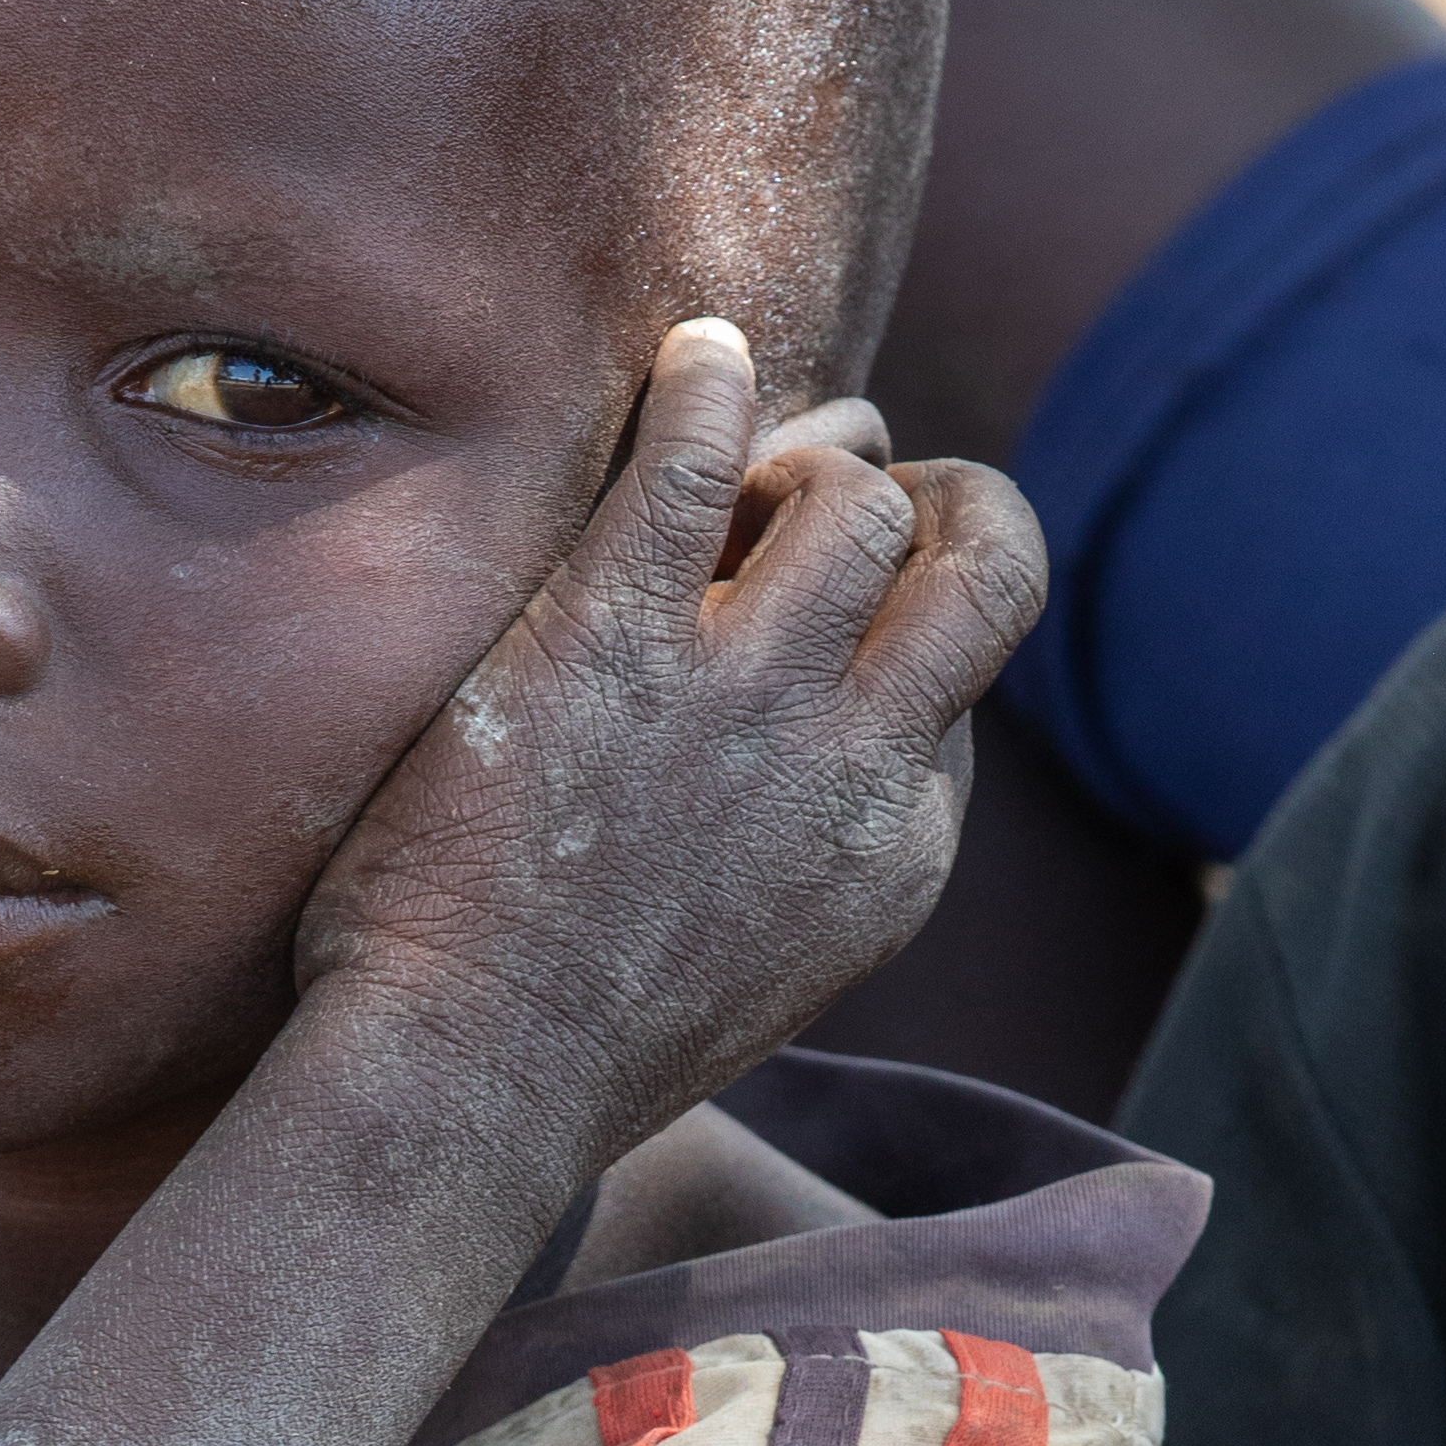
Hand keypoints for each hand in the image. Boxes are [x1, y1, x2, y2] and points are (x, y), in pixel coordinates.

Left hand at [293, 317, 1045, 1147]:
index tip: (834, 604)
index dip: (909, 615)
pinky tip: (693, 356)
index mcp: (899, 851)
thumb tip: (840, 740)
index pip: (964, 680)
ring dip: (808, 451)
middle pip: (983, 562)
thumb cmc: (580, 1043)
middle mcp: (854, 766)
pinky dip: (706, 386)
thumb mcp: (772, 963)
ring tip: (739, 455)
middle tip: (854, 481)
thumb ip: (825, 847)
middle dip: (939, 496)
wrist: (462, 1089)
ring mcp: (741, 698)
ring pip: (856, 497)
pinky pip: (694, 459)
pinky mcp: (613, 643)